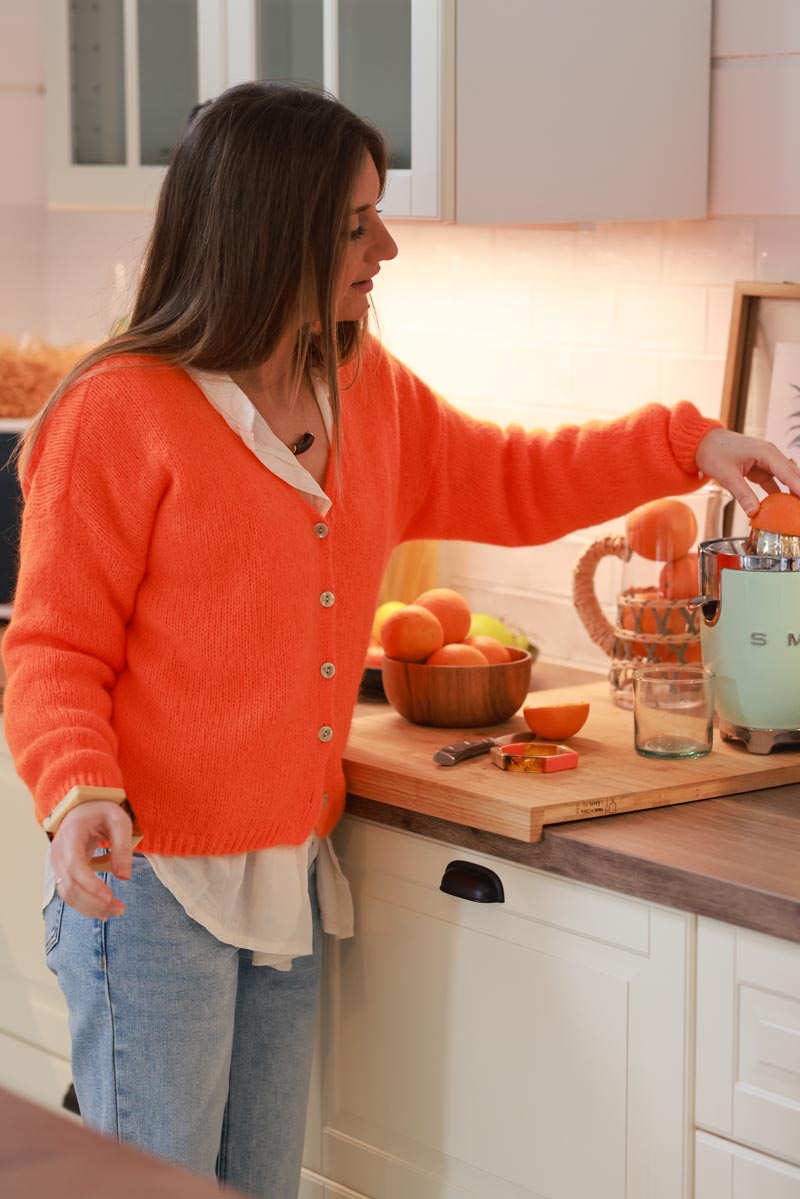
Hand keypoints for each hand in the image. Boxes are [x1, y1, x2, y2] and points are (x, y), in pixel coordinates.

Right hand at [50, 801, 133, 918]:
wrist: (83, 809)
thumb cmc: (102, 812)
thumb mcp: (119, 820)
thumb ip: (122, 846)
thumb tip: (124, 877)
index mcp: (70, 834)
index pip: (74, 865)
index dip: (90, 884)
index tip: (109, 896)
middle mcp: (58, 851)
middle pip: (70, 884)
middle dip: (94, 901)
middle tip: (120, 909)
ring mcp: (56, 863)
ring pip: (67, 893)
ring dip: (90, 907)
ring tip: (115, 912)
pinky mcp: (61, 872)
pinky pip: (69, 893)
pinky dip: (85, 904)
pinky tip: (103, 910)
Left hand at [695, 428, 799, 516]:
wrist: (702, 442)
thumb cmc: (713, 452)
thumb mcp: (727, 475)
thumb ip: (742, 494)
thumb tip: (754, 513)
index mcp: (766, 452)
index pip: (789, 472)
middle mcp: (770, 455)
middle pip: (792, 475)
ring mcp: (766, 461)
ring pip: (786, 479)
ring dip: (792, 492)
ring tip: (796, 510)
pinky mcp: (760, 468)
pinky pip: (775, 482)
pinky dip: (779, 494)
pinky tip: (783, 507)